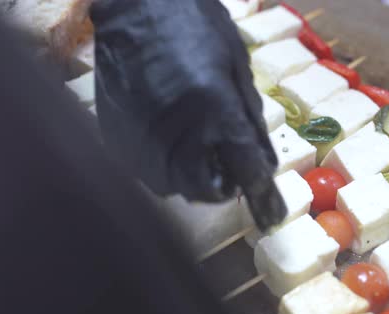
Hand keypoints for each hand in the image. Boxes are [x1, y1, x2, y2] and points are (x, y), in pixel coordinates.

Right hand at [91, 0, 285, 229]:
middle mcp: (176, 132)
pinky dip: (162, 164)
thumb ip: (251, 122)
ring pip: (171, 186)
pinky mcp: (117, 135)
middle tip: (225, 163)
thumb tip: (264, 165)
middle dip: (221, 185)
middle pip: (203, 191)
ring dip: (190, 177)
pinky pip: (144, 170)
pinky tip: (166, 135)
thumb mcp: (237, 68)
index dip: (263, 199)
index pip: (244, 171)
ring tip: (193, 144)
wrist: (136, 5)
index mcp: (214, 110)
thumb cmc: (196, 26)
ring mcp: (141, 136)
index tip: (271, 218)